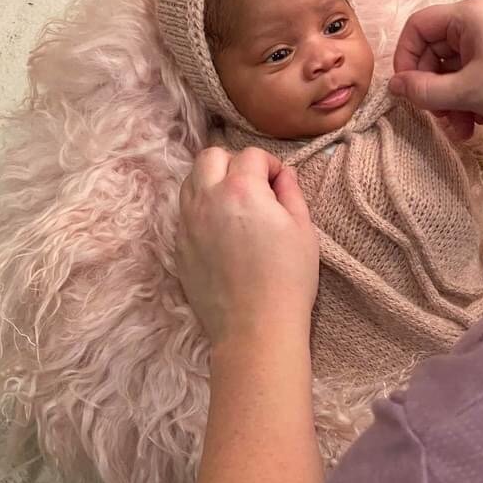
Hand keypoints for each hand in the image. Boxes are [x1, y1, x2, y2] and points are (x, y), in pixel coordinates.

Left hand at [176, 147, 319, 348]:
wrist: (255, 328)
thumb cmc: (287, 280)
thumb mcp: (304, 230)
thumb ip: (291, 192)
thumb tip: (283, 176)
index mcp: (241, 189)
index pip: (251, 155)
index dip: (270, 165)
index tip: (280, 185)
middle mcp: (207, 199)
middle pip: (210, 156)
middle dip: (233, 163)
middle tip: (253, 187)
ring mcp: (188, 223)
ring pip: (190, 181)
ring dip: (212, 182)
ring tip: (234, 206)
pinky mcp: (179, 247)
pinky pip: (184, 213)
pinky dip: (201, 210)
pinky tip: (221, 231)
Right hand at [390, 0, 482, 138]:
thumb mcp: (467, 91)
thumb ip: (425, 91)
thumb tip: (395, 87)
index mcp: (467, 16)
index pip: (417, 27)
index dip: (405, 58)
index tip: (408, 89)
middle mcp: (478, 21)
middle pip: (435, 52)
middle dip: (433, 90)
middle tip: (440, 118)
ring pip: (454, 68)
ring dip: (451, 101)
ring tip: (463, 128)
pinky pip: (473, 73)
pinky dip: (470, 97)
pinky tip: (479, 120)